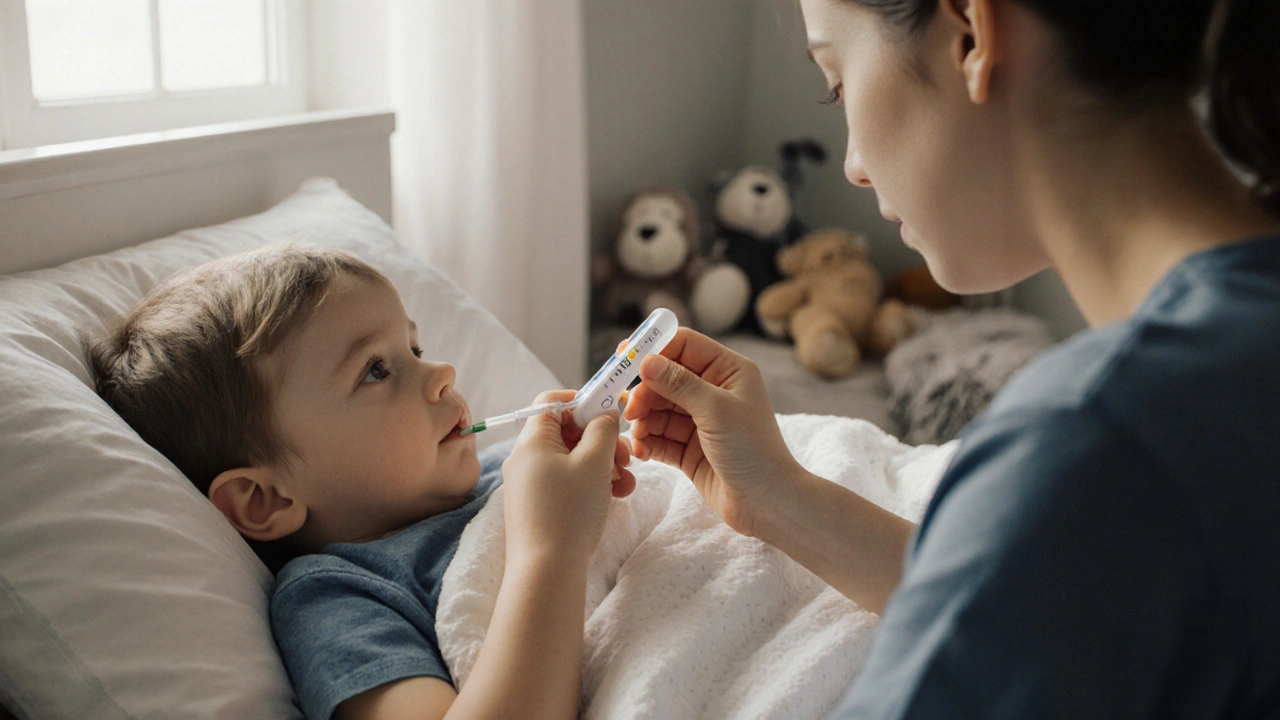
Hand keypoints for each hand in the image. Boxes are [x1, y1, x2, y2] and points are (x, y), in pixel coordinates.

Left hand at [501, 390, 634, 564]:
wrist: (546, 571)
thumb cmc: (569, 511)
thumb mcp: (594, 462)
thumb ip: (603, 429)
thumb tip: (604, 413)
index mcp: (532, 440)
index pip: (552, 402)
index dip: (583, 402)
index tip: (610, 414)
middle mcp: (524, 458)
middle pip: (566, 432)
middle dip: (601, 440)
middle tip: (626, 456)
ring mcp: (528, 484)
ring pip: (570, 460)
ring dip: (602, 465)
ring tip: (626, 483)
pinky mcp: (536, 507)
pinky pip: (565, 483)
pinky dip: (590, 484)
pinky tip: (614, 497)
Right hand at [624, 328, 802, 537]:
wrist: (767, 503)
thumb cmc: (753, 450)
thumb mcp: (716, 410)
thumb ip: (679, 384)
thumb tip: (647, 361)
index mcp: (728, 371)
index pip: (684, 346)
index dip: (654, 349)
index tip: (623, 358)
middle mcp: (713, 392)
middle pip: (665, 379)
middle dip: (645, 393)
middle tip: (630, 410)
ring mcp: (700, 421)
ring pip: (658, 409)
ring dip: (643, 420)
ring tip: (639, 436)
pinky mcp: (689, 449)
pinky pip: (660, 436)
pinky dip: (648, 441)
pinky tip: (642, 450)